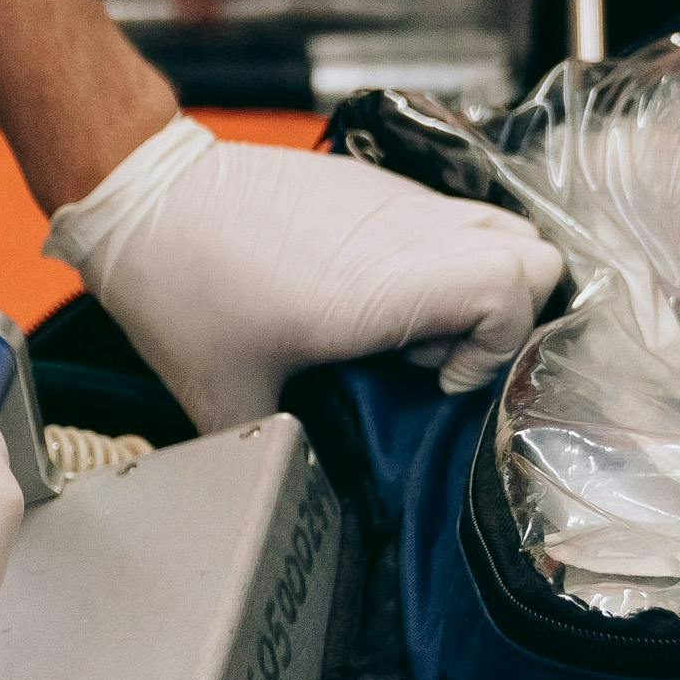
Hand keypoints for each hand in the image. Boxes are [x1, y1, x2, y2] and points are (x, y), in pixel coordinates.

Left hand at [47, 118, 563, 432]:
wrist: (143, 192)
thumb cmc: (181, 290)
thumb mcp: (230, 396)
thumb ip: (287, 445)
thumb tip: (311, 494)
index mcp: (386, 285)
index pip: (514, 291)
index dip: (496, 346)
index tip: (435, 378)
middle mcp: (409, 234)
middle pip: (535, 256)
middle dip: (507, 316)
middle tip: (430, 352)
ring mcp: (397, 200)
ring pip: (501, 228)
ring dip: (478, 283)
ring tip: (407, 322)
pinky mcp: (374, 184)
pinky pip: (449, 216)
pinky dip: (441, 257)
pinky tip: (375, 291)